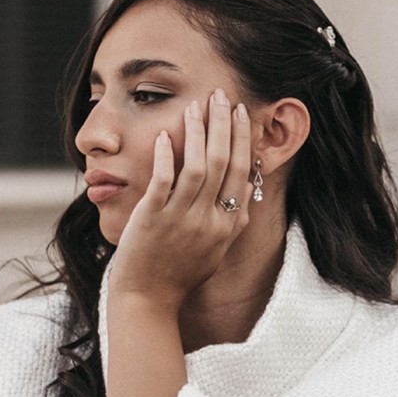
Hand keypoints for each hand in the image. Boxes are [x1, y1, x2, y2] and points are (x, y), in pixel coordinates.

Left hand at [109, 89, 252, 309]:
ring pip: (196, 167)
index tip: (242, 114)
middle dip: (225, 125)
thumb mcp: (217, 250)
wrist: (148, 300)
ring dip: (198, 132)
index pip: (241, 172)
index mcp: (226, 225)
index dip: (243, 139)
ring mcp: (180, 219)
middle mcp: (208, 220)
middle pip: (222, 162)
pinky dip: (166, 156)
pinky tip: (166, 136)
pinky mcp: (152, 219)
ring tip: (196, 106)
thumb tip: (249, 186)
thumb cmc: (180, 275)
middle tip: (222, 96)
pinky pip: (163, 181)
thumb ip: (234, 220)